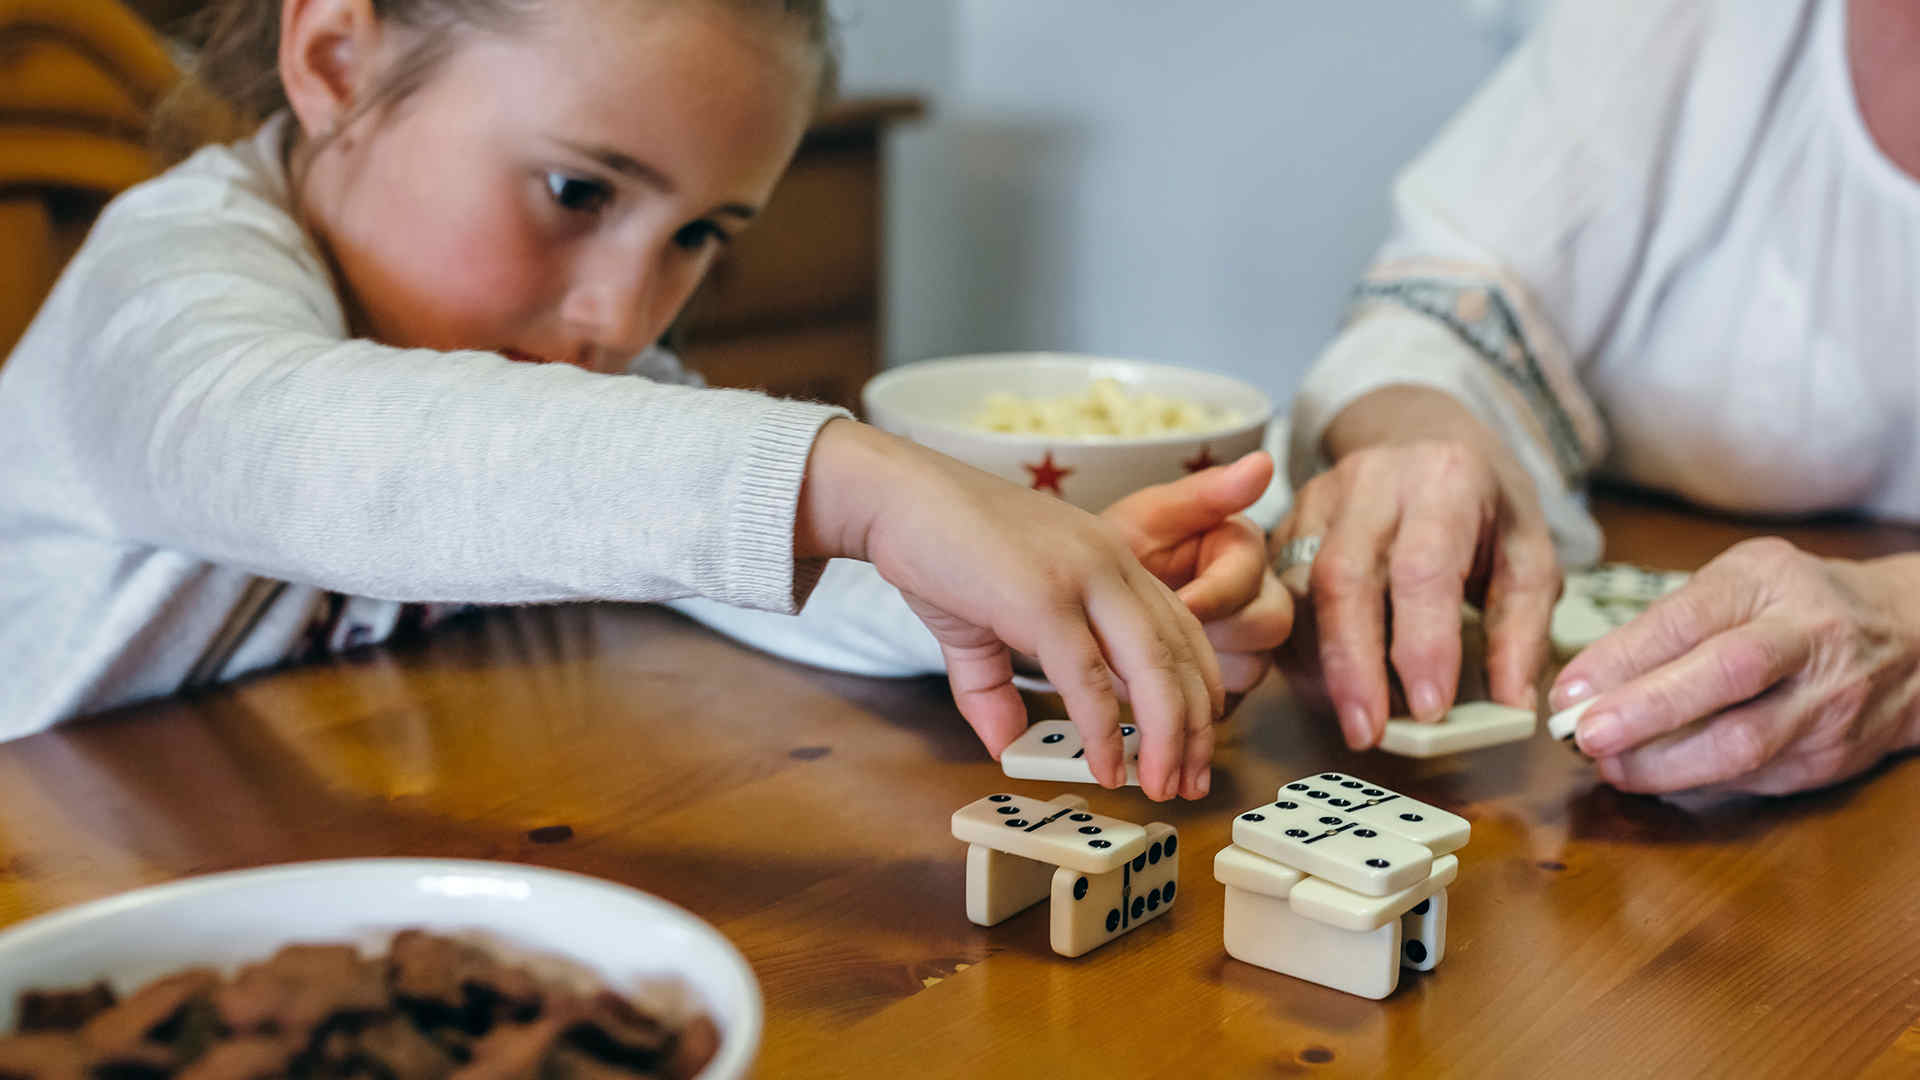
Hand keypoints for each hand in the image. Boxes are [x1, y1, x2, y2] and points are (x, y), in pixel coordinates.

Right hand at [796, 420, 1224, 800]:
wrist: (894, 495)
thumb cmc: (936, 546)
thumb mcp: (980, 624)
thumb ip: (995, 685)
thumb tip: (1005, 744)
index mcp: (1108, 560)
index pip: (1181, 629)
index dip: (1196, 691)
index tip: (1192, 744)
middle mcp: (1109, 564)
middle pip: (1180, 654)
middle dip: (1195, 725)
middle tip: (1191, 781)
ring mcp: (1080, 578)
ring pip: (1152, 668)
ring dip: (1166, 737)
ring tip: (1161, 786)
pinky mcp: (1041, 599)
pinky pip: (1088, 679)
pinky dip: (1102, 731)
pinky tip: (1105, 769)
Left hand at [1103, 451, 1292, 694]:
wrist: (1082, 595)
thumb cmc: (1120, 550)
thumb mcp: (1149, 517)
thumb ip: (1204, 494)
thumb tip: (1263, 462)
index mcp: (1242, 549)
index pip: (1250, 577)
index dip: (1212, 596)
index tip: (1177, 605)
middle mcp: (1257, 594)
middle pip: (1268, 625)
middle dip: (1214, 635)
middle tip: (1160, 637)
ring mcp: (1246, 641)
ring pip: (1253, 667)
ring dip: (1204, 669)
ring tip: (1153, 655)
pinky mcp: (1228, 678)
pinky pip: (1230, 700)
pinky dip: (1194, 699)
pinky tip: (1162, 685)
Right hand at [1272, 386, 1559, 748]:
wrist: (1421, 435)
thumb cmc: (1483, 504)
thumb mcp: (1530, 552)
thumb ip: (1523, 627)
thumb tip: (1512, 704)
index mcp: (1443, 480)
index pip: (1423, 567)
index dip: (1422, 642)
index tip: (1430, 709)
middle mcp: (1370, 482)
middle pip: (1342, 578)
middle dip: (1351, 665)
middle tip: (1368, 732)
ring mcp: (1316, 499)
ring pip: (1297, 590)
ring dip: (1319, 664)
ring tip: (1352, 716)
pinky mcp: (1284, 523)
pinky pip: (1278, 595)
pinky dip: (1298, 649)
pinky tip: (1327, 687)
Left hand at [1548, 538, 1919, 795]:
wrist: (1911, 640)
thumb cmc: (1795, 603)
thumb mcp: (1736, 581)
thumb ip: (1667, 622)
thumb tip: (1586, 681)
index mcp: (1770, 583)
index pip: (1689, 618)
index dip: (1623, 657)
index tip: (1568, 689)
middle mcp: (1808, 640)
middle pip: (1726, 677)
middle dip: (1646, 712)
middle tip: (1583, 735)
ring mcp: (1827, 703)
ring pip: (1744, 744)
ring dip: (1664, 765)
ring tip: (1609, 765)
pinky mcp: (1831, 758)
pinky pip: (1754, 779)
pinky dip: (1696, 783)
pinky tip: (1655, 777)